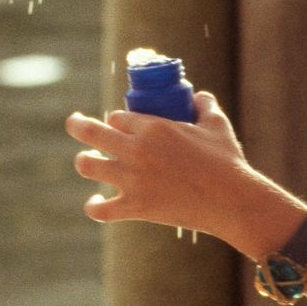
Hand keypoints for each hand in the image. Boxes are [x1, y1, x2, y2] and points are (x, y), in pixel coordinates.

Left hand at [66, 92, 299, 257]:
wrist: (232, 201)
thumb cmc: (226, 161)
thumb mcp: (217, 124)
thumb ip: (205, 105)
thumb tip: (199, 96)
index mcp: (152, 126)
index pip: (117, 117)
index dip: (115, 120)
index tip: (117, 124)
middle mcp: (136, 150)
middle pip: (91, 133)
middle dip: (77, 125)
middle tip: (74, 123)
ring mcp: (132, 179)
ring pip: (88, 166)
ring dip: (84, 162)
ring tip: (86, 162)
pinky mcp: (136, 207)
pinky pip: (100, 209)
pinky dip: (93, 205)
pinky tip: (94, 201)